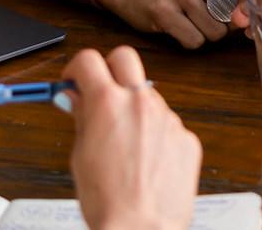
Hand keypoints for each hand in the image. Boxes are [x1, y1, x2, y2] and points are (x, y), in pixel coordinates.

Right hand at [62, 47, 200, 229]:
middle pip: (125, 57)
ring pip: (148, 95)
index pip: (89, 59)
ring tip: (125, 144)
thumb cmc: (108, 203)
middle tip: (101, 91)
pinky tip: (147, 161)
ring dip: (135, 108)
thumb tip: (77, 98)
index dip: (77, 68)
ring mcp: (167, 119)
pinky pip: (168, 125)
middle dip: (109, 68)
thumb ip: (82, 118)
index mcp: (107, 104)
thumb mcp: (80, 156)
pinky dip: (156, 135)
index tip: (76, 81)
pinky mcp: (186, 138)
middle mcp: (140, 104)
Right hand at [94, 0, 232, 48]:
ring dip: (206, 34)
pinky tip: (179, 26)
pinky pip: (194, 41)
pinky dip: (190, 40)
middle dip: (224, 23)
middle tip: (205, 16)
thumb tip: (257, 13)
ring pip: (216, 32)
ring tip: (192, 21)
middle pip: (233, 15)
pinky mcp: (163, 12)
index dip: (243, 8)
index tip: (233, 11)